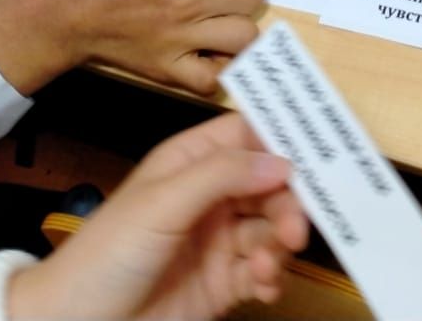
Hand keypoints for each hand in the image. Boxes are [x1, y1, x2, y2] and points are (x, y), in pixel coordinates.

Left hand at [8, 114, 308, 320]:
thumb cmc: (104, 255)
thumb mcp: (161, 203)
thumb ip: (221, 175)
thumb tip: (281, 160)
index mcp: (188, 163)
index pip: (245, 136)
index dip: (280, 140)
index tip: (317, 153)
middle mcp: (208, 197)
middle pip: (269, 184)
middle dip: (289, 203)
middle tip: (296, 228)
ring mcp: (218, 241)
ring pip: (271, 229)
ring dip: (281, 244)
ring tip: (269, 265)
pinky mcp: (224, 283)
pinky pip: (265, 271)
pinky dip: (274, 277)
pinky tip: (265, 285)